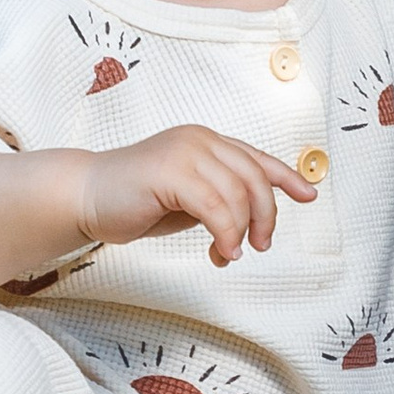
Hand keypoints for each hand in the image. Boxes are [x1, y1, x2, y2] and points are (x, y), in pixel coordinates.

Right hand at [75, 125, 319, 266]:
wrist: (85, 195)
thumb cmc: (134, 200)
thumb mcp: (189, 198)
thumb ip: (219, 199)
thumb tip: (254, 219)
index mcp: (205, 142)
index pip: (256, 157)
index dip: (286, 177)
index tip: (308, 196)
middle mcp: (199, 140)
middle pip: (254, 177)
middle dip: (266, 216)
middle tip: (261, 245)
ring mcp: (184, 151)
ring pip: (238, 194)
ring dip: (241, 231)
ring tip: (229, 253)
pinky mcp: (170, 171)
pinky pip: (215, 206)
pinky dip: (225, 233)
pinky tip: (220, 252)